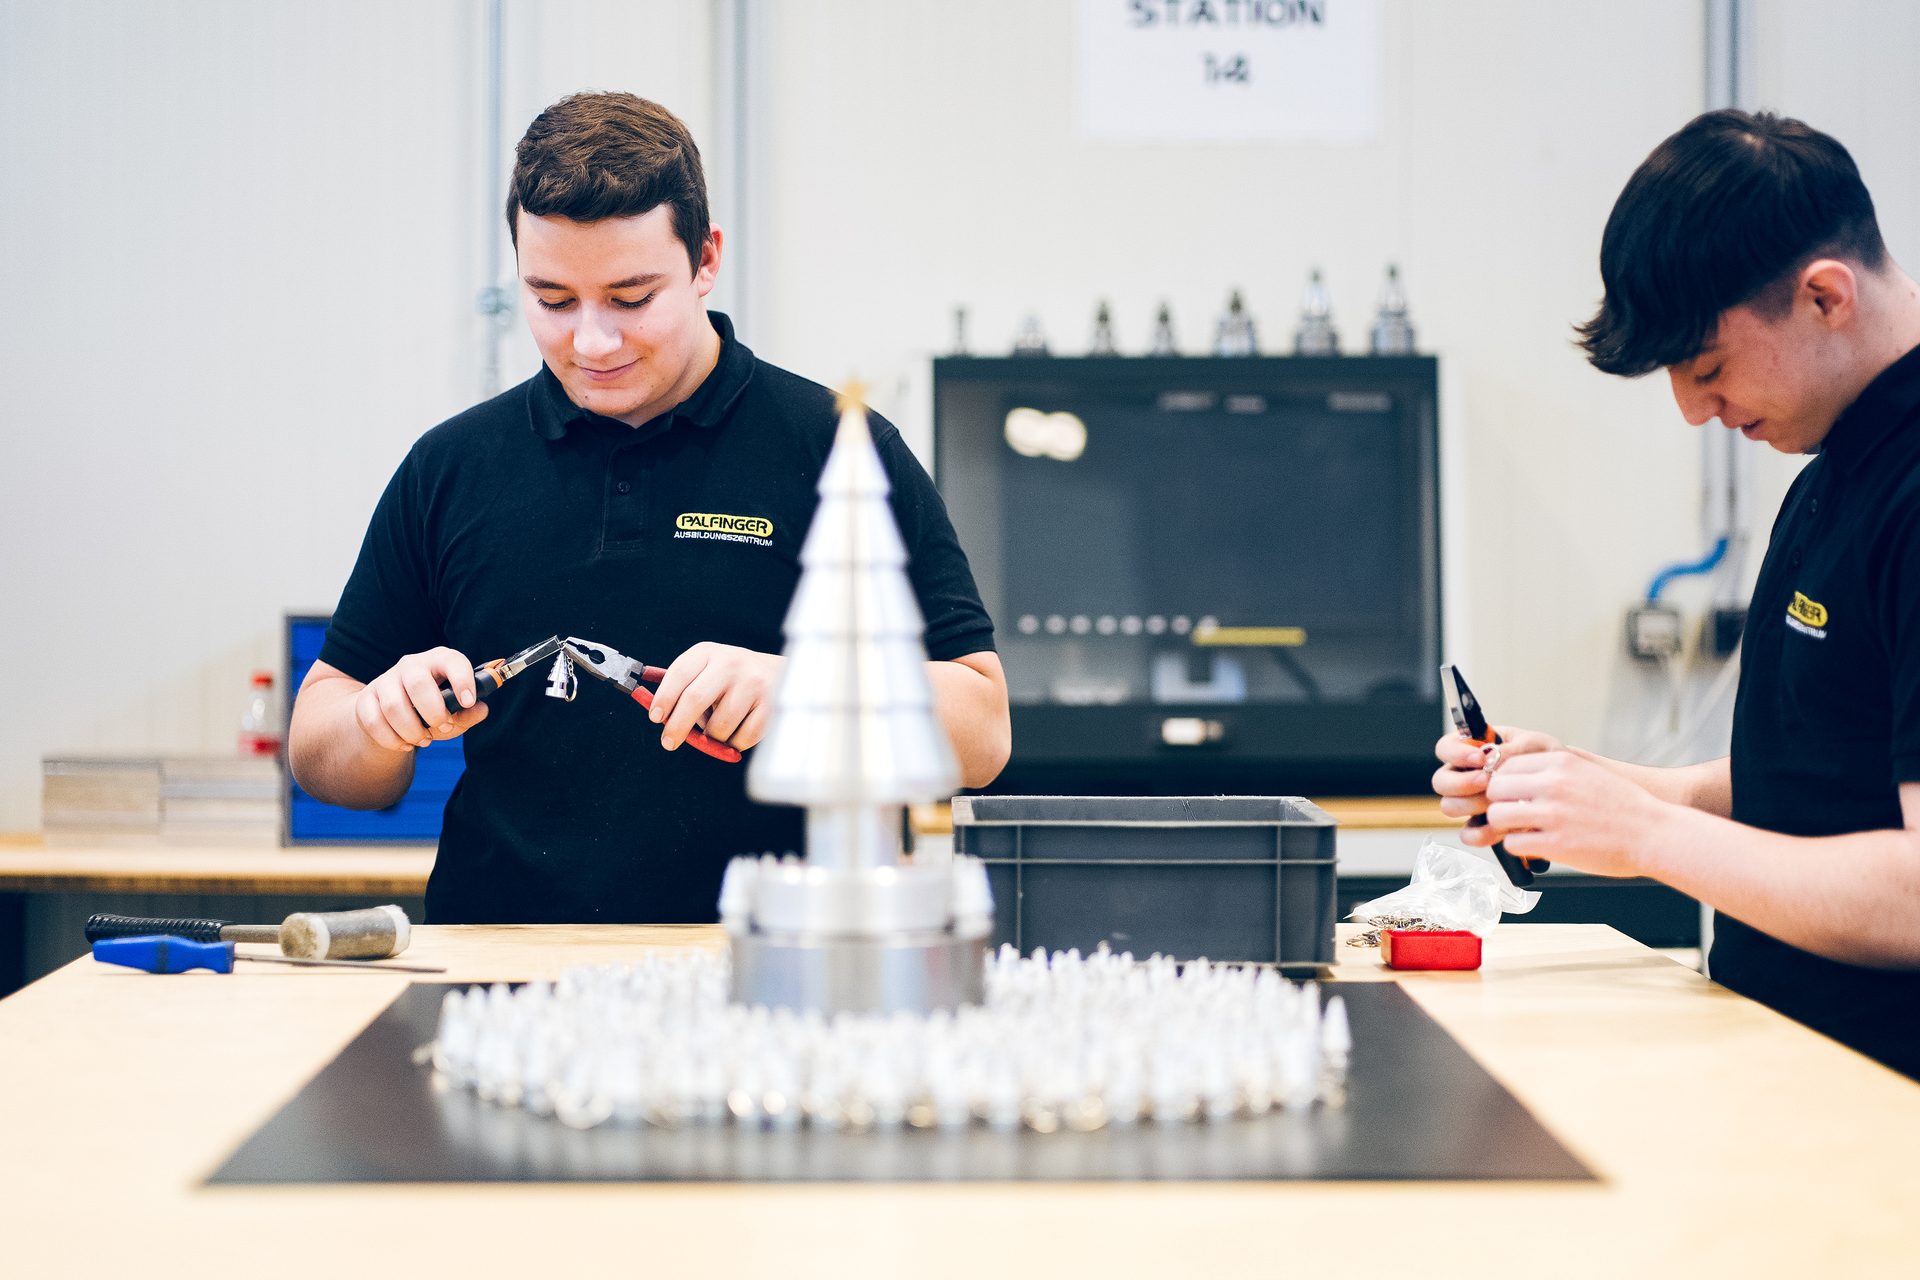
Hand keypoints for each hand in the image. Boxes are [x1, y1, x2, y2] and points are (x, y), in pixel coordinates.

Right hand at [353, 647, 489, 751]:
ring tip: (424, 740)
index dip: (462, 680)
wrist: (395, 715)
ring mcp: (385, 680)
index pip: (451, 661)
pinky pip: (374, 721)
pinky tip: (405, 744)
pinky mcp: (367, 698)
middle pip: (418, 684)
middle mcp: (411, 665)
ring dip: (412, 731)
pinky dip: (392, 739)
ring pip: (393, 707)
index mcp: (439, 660)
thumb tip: (481, 710)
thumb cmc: (434, 710)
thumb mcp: (456, 712)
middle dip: (434, 713)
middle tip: (443, 727)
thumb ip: (470, 713)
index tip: (468, 702)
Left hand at [647, 642, 781, 751]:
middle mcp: (730, 664)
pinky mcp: (770, 705)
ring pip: (719, 726)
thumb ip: (683, 690)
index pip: (679, 674)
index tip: (656, 718)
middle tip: (669, 743)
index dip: (664, 698)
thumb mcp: (706, 671)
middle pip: (695, 699)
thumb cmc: (730, 680)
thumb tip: (663, 719)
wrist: (779, 674)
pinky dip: (734, 743)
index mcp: (708, 653)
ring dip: (712, 737)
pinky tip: (737, 731)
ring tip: (718, 728)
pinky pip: (742, 738)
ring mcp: (752, 683)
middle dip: (678, 726)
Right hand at [1432, 724, 1562, 827]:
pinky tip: (1501, 827)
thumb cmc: (1548, 761)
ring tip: (1499, 803)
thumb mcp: (1534, 746)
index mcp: (1474, 750)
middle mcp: (1466, 776)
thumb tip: (1488, 757)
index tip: (1479, 758)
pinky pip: (1467, 834)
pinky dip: (1481, 832)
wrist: (1570, 791)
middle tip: (1487, 782)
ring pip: (1449, 806)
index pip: (1445, 748)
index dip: (1455, 753)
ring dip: (1471, 805)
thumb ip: (1510, 749)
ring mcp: (1471, 802)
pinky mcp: (1482, 826)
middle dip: (1462, 782)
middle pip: (1440, 781)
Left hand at [1477, 750, 1663, 876]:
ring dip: (1506, 826)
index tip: (1510, 794)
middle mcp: (1553, 783)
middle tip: (1513, 815)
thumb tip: (1515, 777)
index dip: (1504, 782)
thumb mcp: (1586, 773)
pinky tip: (1536, 845)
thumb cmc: (1624, 808)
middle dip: (1500, 803)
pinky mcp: (1555, 843)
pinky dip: (1519, 847)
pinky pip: (1512, 843)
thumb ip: (1552, 772)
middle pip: (1495, 788)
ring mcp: (1553, 813)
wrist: (1655, 834)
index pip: (1506, 764)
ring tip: (1523, 831)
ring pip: (1498, 815)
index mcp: (1561, 763)